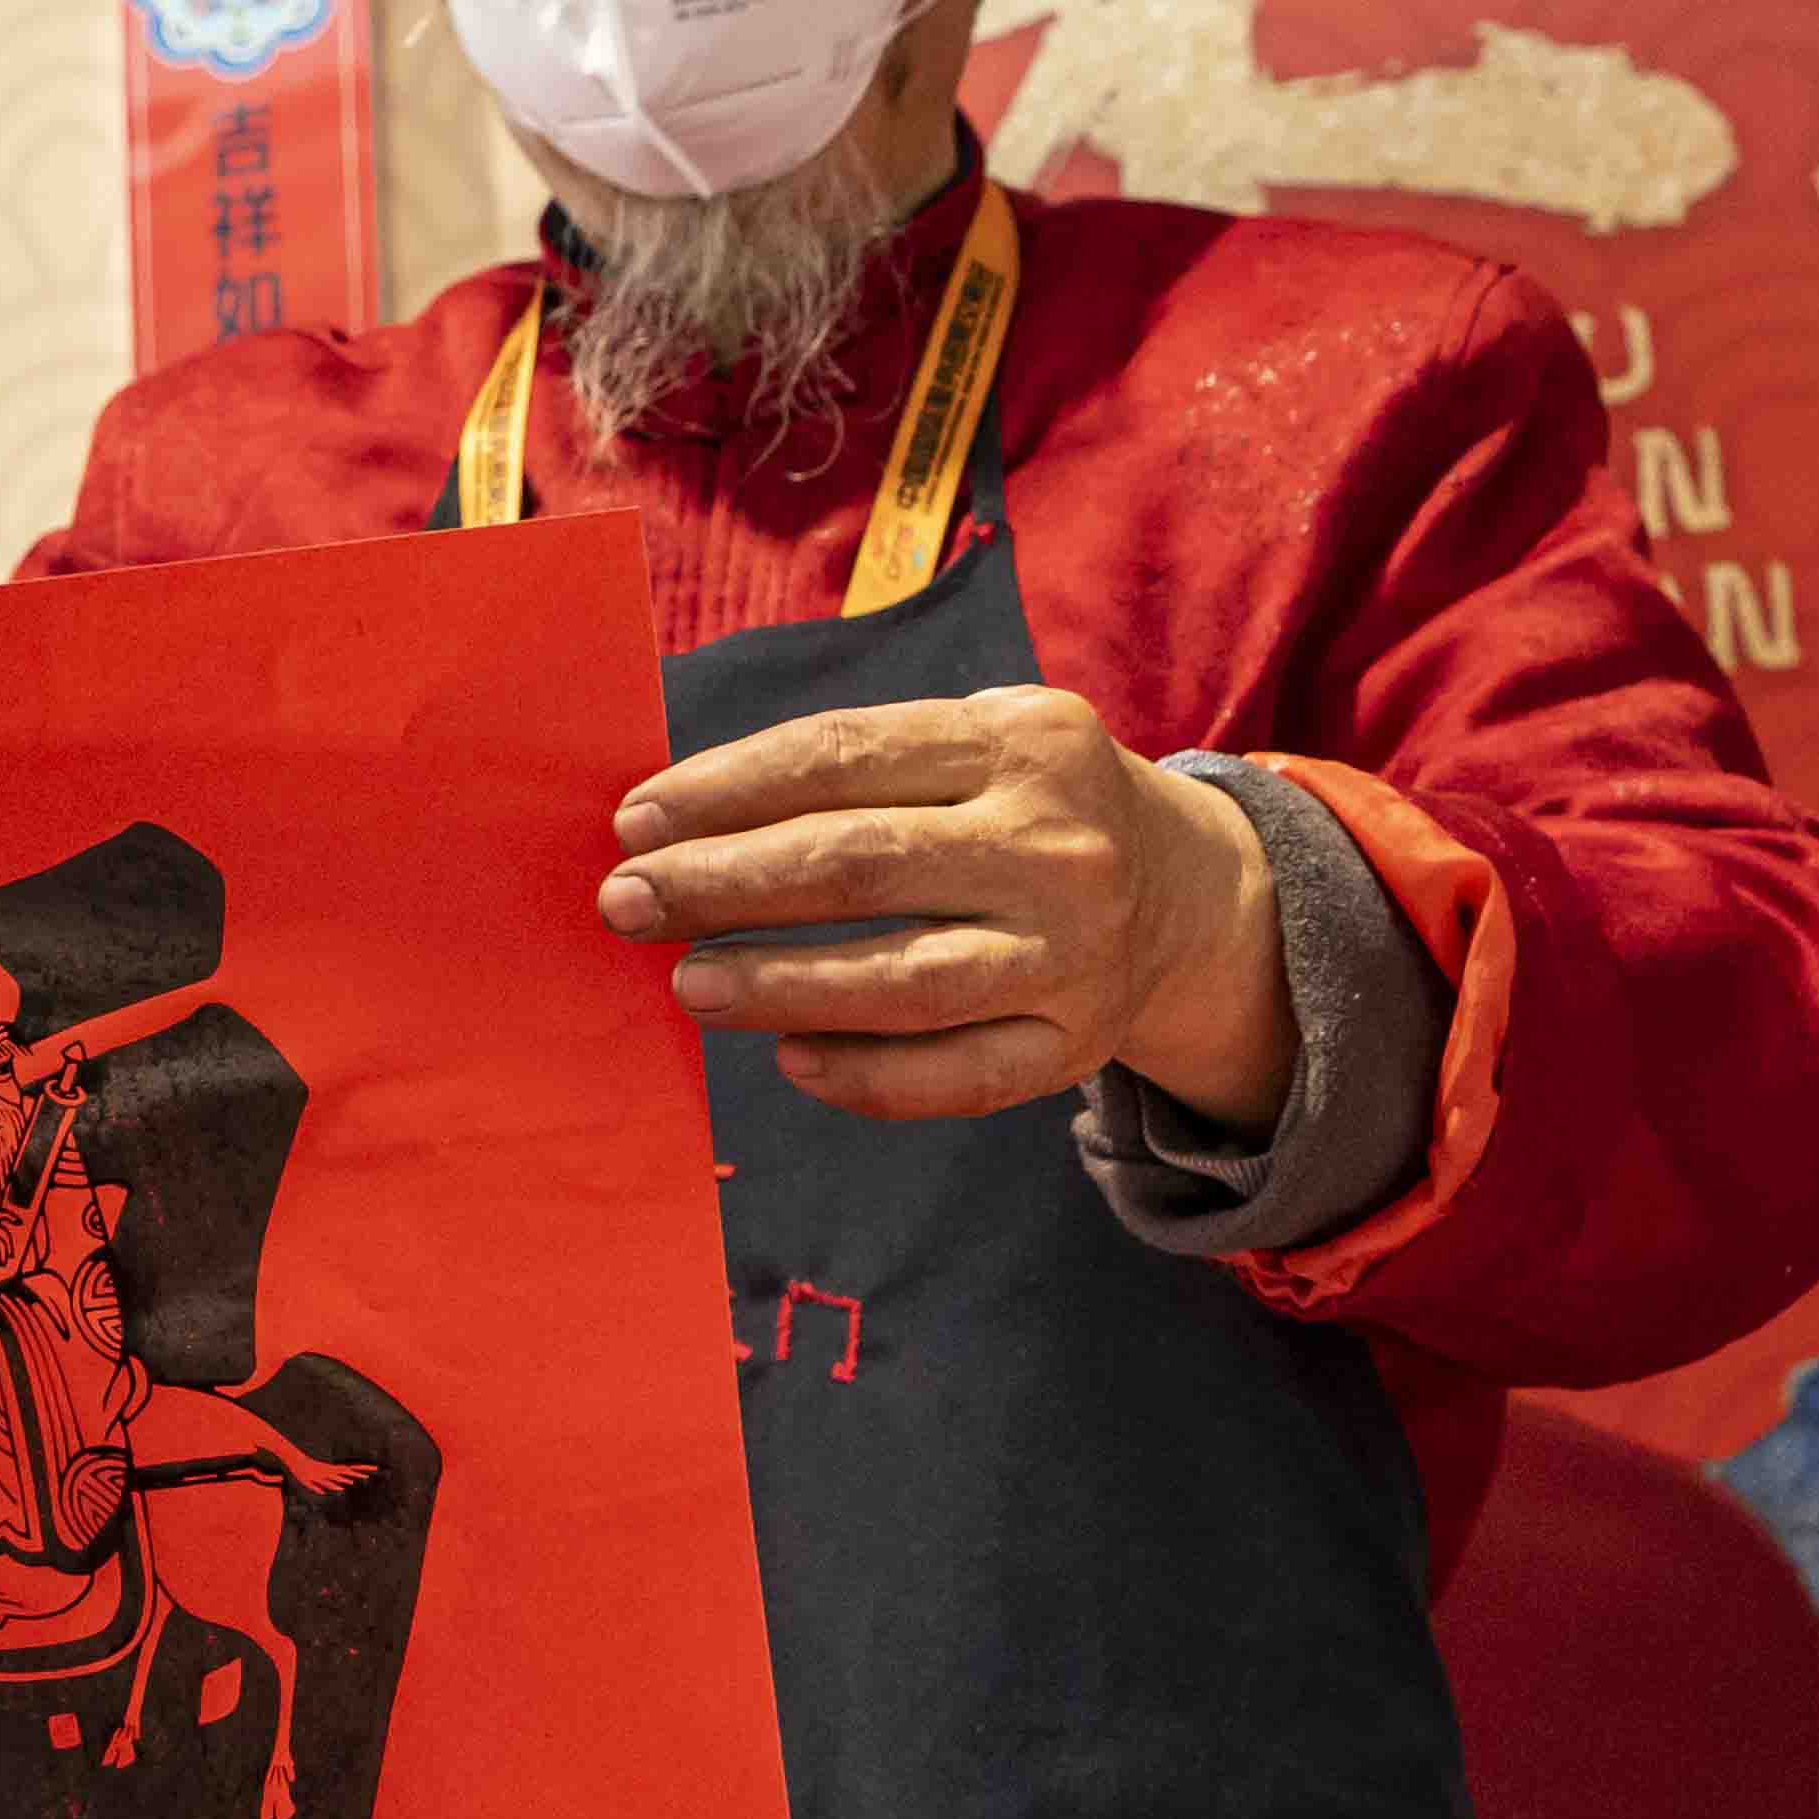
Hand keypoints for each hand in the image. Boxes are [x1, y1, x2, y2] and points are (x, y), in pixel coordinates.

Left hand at [598, 686, 1294, 1129]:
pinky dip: (866, 1077)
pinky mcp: (1077, 1043)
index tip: (636, 823)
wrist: (1191, 892)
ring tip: (688, 984)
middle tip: (627, 902)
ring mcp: (1072, 952)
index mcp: (1021, 742)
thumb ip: (860, 766)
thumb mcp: (978, 741)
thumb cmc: (1027, 806)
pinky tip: (789, 1059)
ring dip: (779, 986)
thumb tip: (684, 820)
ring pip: (904, 982)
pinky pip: (958, 1077)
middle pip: (860, 867)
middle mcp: (1054, 846)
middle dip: (723, 884)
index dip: (726, 790)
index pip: (843, 758)